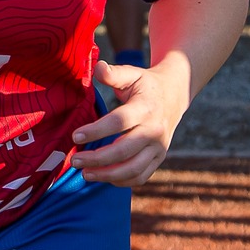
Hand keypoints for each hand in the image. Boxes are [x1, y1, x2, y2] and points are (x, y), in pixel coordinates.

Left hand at [70, 56, 189, 186]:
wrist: (174, 95)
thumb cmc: (145, 85)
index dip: (96, 131)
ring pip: (133, 169)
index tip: (75, 136)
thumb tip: (97, 67)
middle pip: (124, 150)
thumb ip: (113, 73)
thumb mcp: (132, 74)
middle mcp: (155, 130)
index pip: (119, 122)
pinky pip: (141, 177)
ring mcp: (159, 147)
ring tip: (85, 173)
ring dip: (107, 175)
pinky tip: (103, 177)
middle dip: (97, 159)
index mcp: (146, 108)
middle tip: (74, 161)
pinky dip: (121, 181)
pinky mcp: (159, 158)